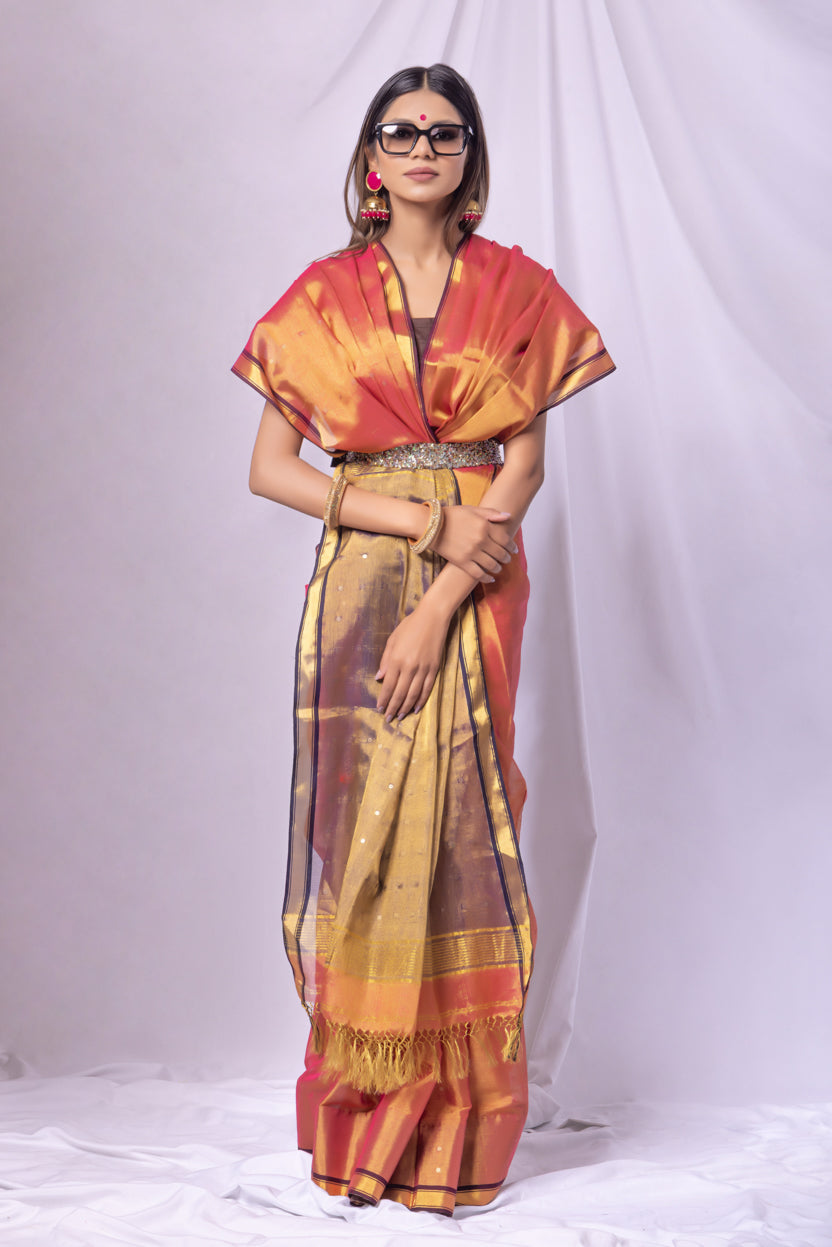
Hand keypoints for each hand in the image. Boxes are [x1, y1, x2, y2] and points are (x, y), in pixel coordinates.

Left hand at [375, 601, 450, 721]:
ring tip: (400, 716)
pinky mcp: (434, 668)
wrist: (433, 617)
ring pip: (413, 694)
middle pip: (400, 693)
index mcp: (397, 659)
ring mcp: (423, 668)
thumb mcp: (393, 639)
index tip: (380, 708)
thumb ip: (385, 660)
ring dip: (406, 707)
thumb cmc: (410, 626)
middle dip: (393, 707)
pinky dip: (421, 700)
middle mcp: (409, 666)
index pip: (388, 685)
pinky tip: (416, 708)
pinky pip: (427, 688)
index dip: (384, 699)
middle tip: (388, 718)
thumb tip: (379, 678)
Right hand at [431, 505, 517, 581]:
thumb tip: (508, 516)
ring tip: (498, 567)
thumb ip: (491, 513)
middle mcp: (480, 540)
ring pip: (492, 565)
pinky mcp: (462, 562)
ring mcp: (472, 553)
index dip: (512, 546)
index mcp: (485, 526)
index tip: (514, 549)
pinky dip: (487, 578)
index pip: (505, 539)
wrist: (431, 526)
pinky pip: (478, 574)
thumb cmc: (452, 516)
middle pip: (501, 553)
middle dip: (506, 558)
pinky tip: (490, 578)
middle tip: (507, 559)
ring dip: (498, 568)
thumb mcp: (472, 509)